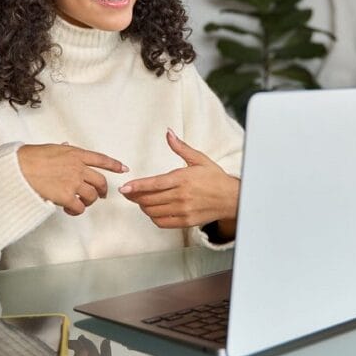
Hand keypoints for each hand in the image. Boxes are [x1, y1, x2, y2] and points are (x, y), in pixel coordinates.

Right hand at [17, 144, 127, 215]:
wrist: (20, 168)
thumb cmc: (30, 157)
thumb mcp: (51, 148)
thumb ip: (63, 150)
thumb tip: (66, 146)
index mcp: (76, 154)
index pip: (101, 159)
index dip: (114, 165)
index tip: (124, 169)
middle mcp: (78, 167)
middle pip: (100, 181)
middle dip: (103, 190)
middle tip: (100, 196)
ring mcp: (73, 182)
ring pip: (92, 196)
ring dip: (88, 202)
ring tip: (80, 204)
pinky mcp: (66, 196)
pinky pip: (79, 207)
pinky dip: (76, 211)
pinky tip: (69, 210)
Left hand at [119, 129, 238, 229]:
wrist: (231, 198)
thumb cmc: (215, 178)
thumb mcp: (199, 159)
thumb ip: (181, 147)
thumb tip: (168, 133)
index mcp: (183, 178)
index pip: (154, 184)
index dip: (137, 186)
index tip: (124, 188)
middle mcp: (182, 196)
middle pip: (149, 199)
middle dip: (135, 196)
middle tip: (129, 193)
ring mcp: (183, 210)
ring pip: (153, 211)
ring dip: (143, 206)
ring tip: (140, 200)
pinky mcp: (186, 222)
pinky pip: (162, 222)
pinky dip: (153, 217)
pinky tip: (153, 210)